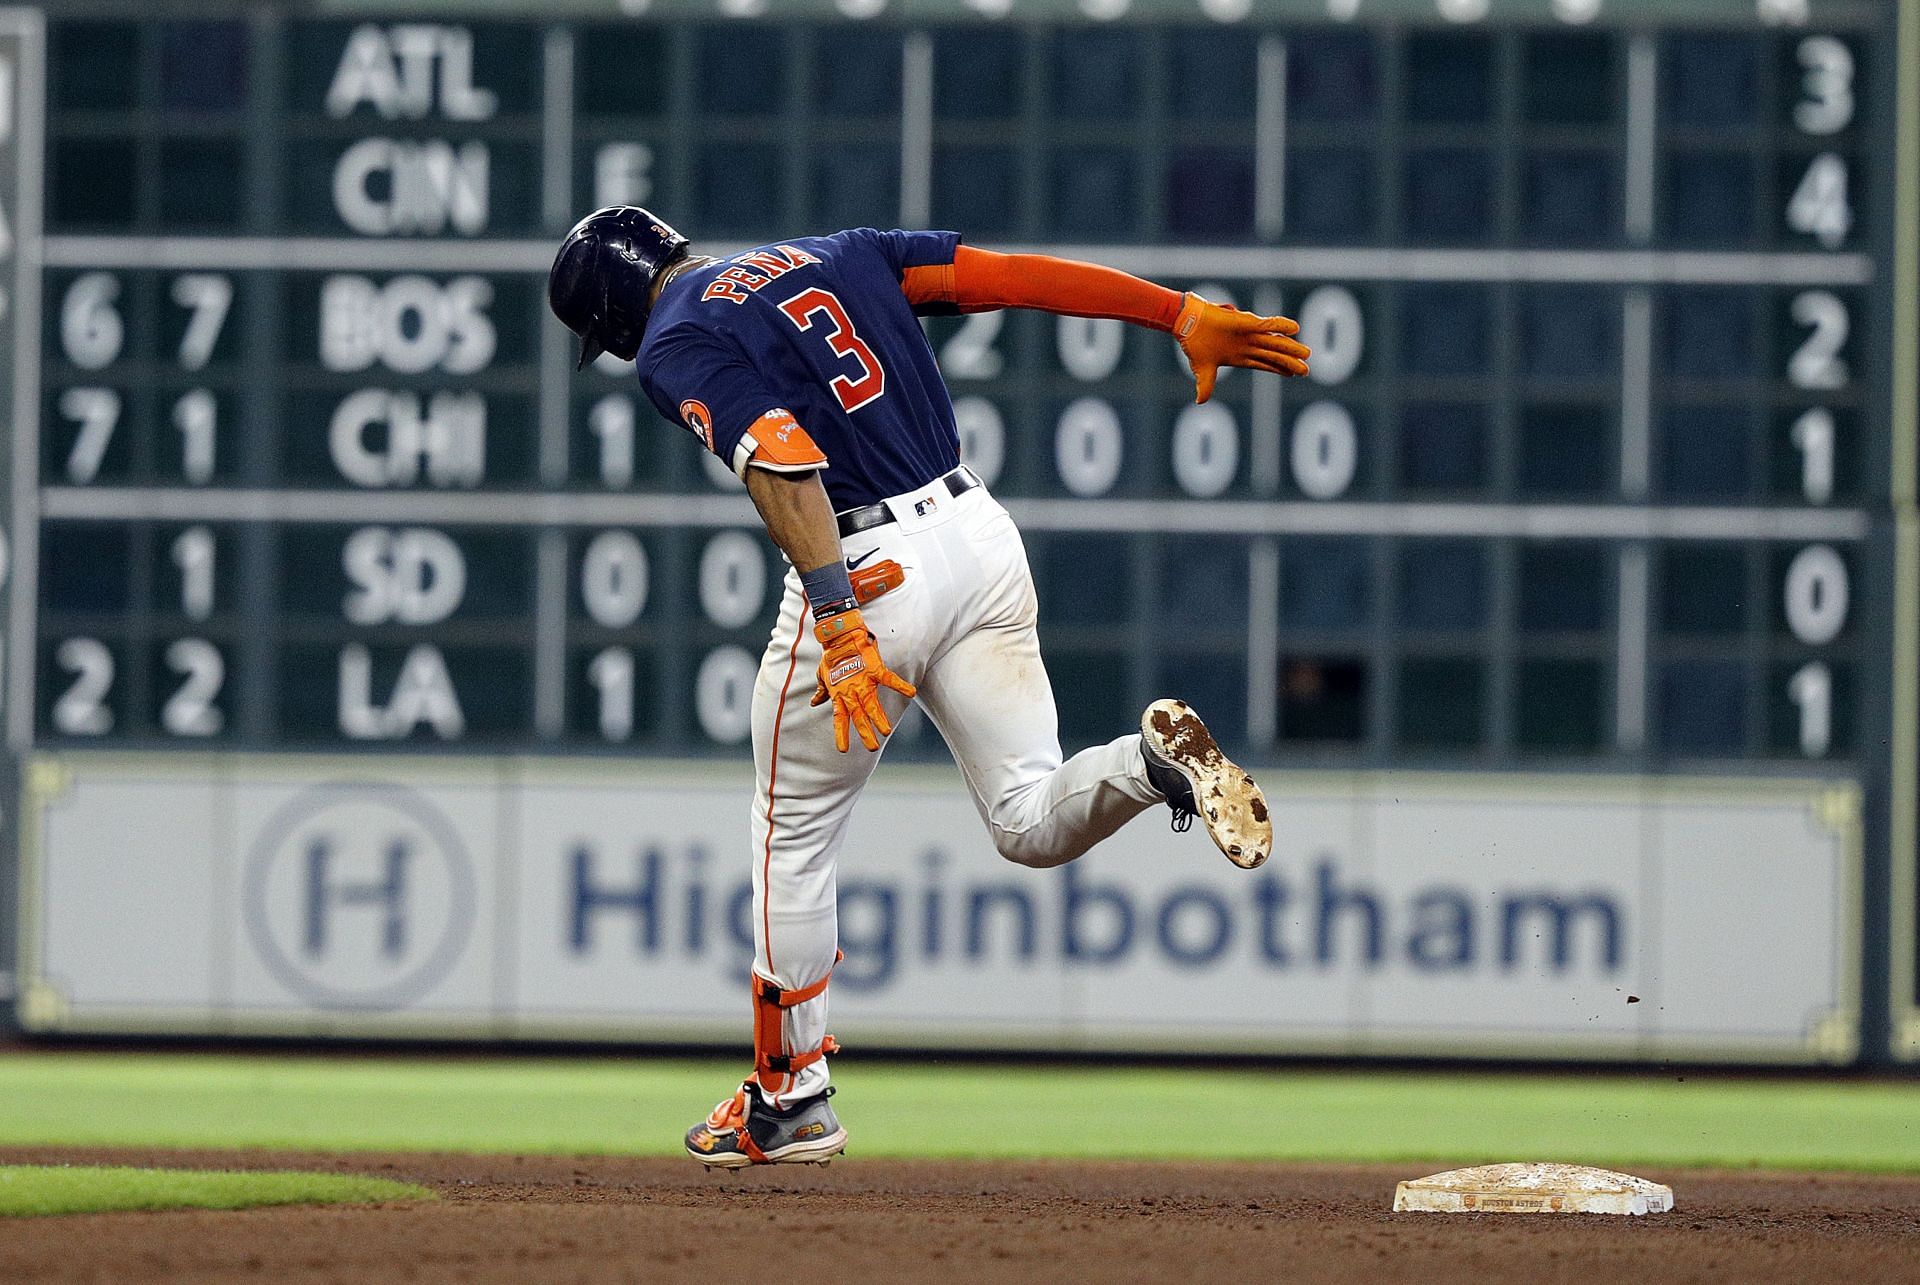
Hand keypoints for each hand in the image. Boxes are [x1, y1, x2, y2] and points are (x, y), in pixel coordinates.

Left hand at [809, 608, 916, 751]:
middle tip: (872, 748)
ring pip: (872, 704)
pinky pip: (889, 679)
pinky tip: (911, 693)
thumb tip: (814, 702)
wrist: (839, 635)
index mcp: (840, 694)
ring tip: (886, 732)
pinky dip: (900, 686)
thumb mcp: (823, 676)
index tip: (843, 750)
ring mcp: (863, 681)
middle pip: (858, 717)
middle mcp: (852, 691)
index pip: (840, 719)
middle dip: (865, 733)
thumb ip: (822, 691)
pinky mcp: (874, 669)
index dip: (841, 734)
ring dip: (879, 719)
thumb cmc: (831, 656)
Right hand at [1174, 292, 1310, 402]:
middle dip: (1290, 363)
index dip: (1279, 369)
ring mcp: (1249, 333)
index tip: (1293, 374)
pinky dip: (1281, 325)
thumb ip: (1206, 385)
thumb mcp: (1203, 369)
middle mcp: (1248, 345)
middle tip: (1306, 370)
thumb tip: (1200, 401)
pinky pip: (1268, 324)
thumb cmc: (1195, 344)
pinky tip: (1295, 328)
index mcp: (1240, 356)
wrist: (1187, 325)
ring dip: (1291, 348)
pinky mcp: (1247, 323)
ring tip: (1307, 354)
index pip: (1265, 364)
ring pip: (1275, 342)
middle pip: (1274, 355)